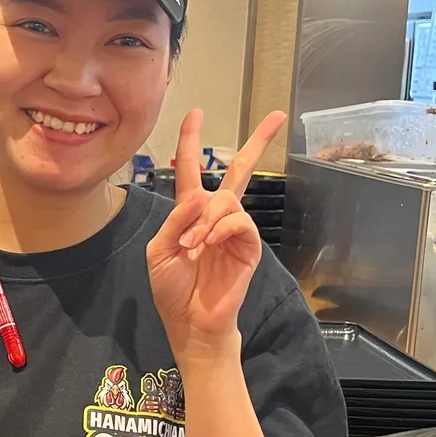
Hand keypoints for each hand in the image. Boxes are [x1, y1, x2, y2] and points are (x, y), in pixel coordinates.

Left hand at [147, 109, 285, 361]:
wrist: (190, 322)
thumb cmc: (172, 289)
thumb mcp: (159, 251)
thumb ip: (174, 221)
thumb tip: (198, 198)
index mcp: (190, 213)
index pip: (192, 169)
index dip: (191, 141)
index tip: (196, 114)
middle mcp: (215, 216)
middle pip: (238, 170)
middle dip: (257, 143)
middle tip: (275, 116)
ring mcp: (234, 230)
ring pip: (228, 200)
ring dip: (205, 221)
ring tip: (193, 246)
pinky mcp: (248, 247)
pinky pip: (239, 222)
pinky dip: (220, 230)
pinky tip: (208, 244)